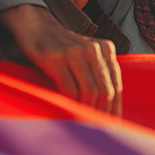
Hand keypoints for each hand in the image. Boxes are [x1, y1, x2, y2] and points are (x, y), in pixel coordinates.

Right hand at [0, 4, 121, 115]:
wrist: (38, 27)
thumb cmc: (64, 48)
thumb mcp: (87, 55)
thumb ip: (100, 73)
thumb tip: (110, 107)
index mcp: (107, 49)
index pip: (116, 84)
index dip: (115, 107)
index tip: (112, 123)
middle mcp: (95, 49)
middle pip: (105, 90)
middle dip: (103, 113)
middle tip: (98, 128)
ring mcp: (75, 52)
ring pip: (90, 91)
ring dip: (88, 111)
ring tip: (84, 123)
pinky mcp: (56, 58)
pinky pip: (69, 88)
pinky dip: (71, 104)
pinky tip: (69, 112)